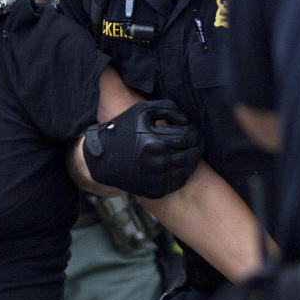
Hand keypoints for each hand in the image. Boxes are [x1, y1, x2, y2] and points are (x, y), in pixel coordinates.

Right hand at [83, 98, 203, 197]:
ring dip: (193, 159)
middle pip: (191, 154)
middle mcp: (157, 164)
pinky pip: (178, 182)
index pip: (188, 137)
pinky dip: (184, 172)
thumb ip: (169, 108)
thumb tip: (188, 120)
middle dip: (198, 144)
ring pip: (187, 169)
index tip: (195, 129)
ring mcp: (156, 180)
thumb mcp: (142, 111)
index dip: (196, 132)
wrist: (101, 160)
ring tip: (192, 150)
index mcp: (154, 143)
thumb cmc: (123, 130)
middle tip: (198, 139)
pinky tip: (182, 163)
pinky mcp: (155, 191)